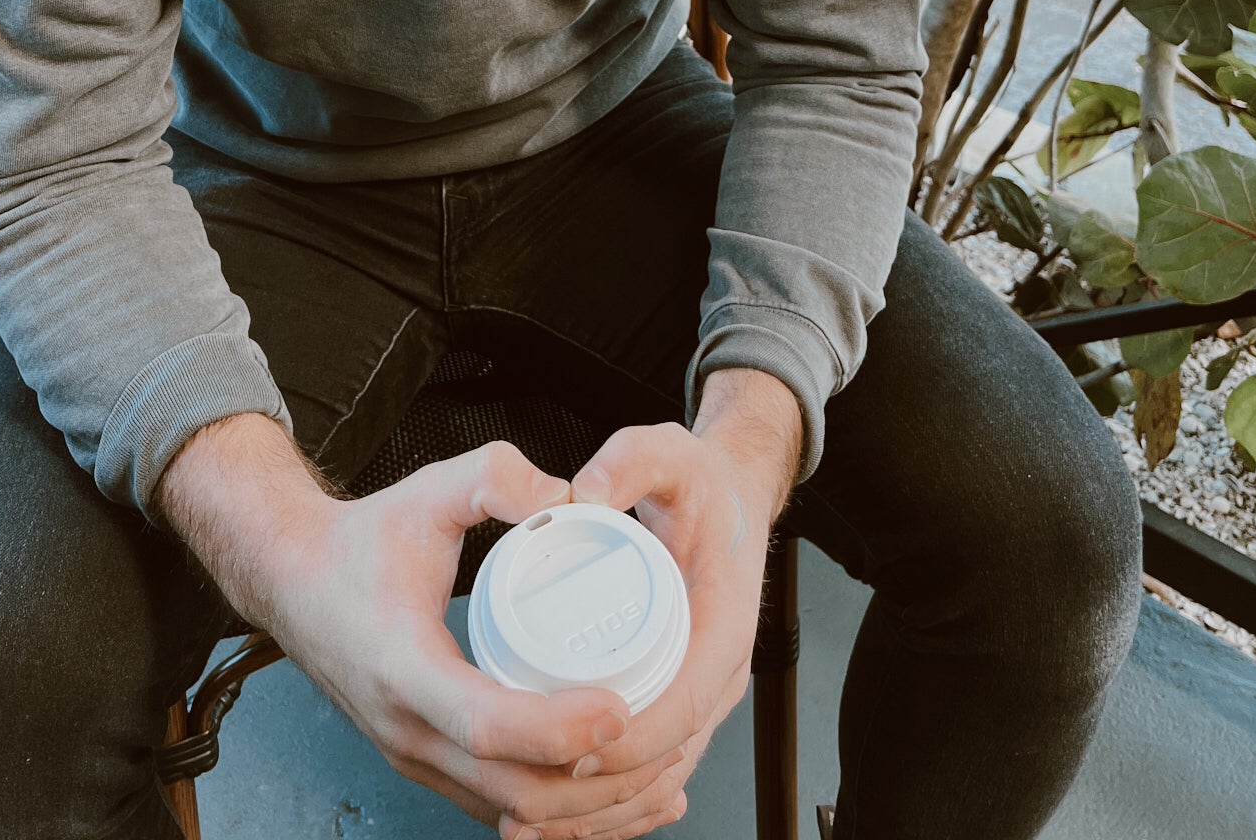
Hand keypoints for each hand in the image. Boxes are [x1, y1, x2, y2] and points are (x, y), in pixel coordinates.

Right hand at [161, 421, 687, 838]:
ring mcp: (416, 757)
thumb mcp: (427, 490)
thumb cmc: (362, 542)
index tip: (619, 708)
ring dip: (587, 811)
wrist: (295, 581)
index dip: (558, 727)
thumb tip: (559, 494)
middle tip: (663, 744)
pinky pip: (501, 806)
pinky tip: (614, 796)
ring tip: (660, 782)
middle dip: (595, 783)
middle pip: (513, 791)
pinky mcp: (430, 764)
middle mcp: (408, 732)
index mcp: (405, 670)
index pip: (488, 725)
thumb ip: (490, 476)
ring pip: (512, 813)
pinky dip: (560, 813)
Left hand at [562, 370, 804, 829]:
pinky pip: (648, 772)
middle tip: (522, 802)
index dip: (630, 739)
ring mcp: (701, 696)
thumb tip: (586, 488)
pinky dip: (606, 806)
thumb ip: (631, 459)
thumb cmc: (703, 485)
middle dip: (598, 795)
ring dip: (595, 814)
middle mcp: (719, 674)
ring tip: (523, 826)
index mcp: (724, 625)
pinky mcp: (679, 705)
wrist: (733, 498)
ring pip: (656, 779)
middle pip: (665, 760)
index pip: (684, 704)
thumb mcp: (670, 453)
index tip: (572, 752)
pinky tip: (554, 822)